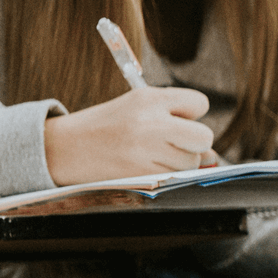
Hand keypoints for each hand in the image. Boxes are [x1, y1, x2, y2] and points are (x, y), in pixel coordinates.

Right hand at [42, 87, 216, 185]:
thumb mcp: (138, 109)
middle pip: (204, 136)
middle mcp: (150, 123)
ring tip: (149, 154)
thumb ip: (178, 122)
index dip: (191, 114)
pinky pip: (175, 178)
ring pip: (192, 162)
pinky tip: (144, 166)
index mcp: (149, 98)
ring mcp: (146, 150)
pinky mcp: (141, 175)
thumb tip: (214, 156)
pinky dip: (167, 176)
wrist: (64, 148)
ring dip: (179, 162)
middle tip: (172, 142)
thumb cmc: (106, 128)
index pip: (200, 103)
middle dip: (195, 142)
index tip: (175, 119)